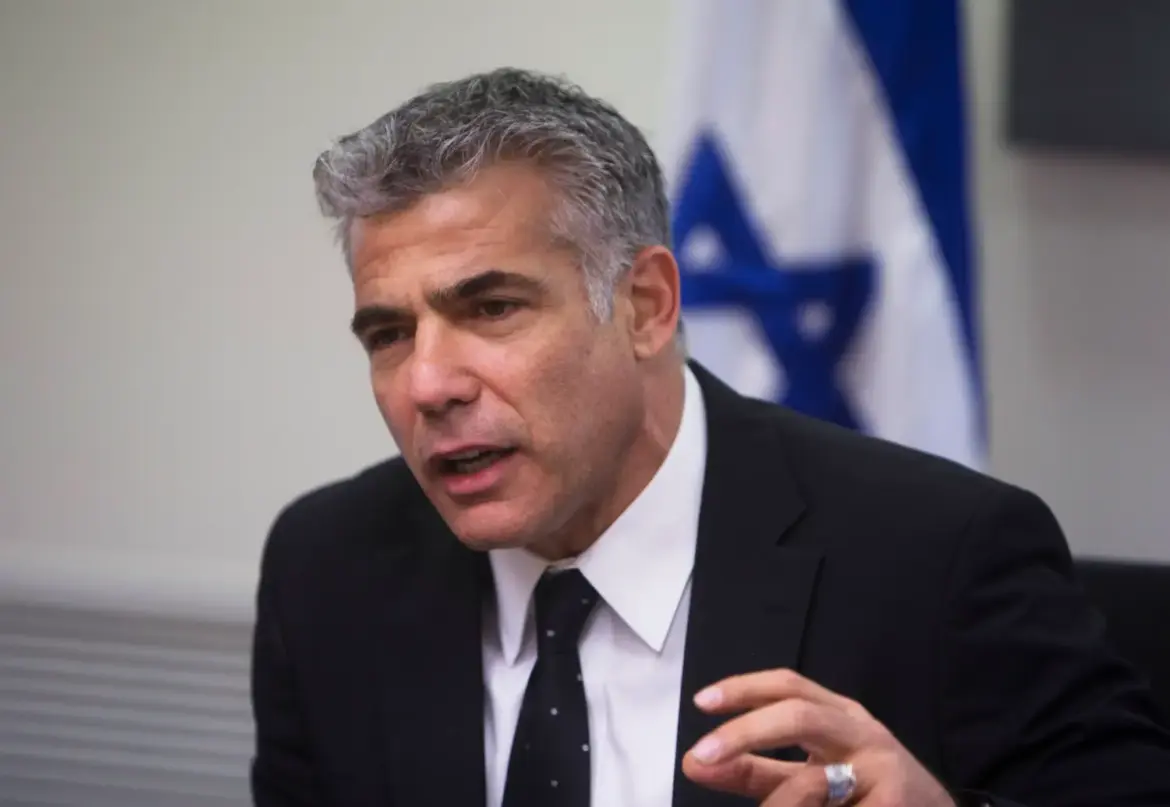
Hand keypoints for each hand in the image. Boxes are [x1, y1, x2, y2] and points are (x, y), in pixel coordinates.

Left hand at [681, 669, 955, 805]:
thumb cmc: (864, 792)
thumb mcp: (809, 775)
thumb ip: (753, 770)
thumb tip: (694, 762)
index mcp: (838, 715)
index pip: (788, 686)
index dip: (743, 689)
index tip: (701, 702)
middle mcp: (861, 732)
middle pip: (799, 714)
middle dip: (744, 732)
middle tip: (702, 756)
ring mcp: (883, 770)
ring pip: (812, 779)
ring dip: (778, 803)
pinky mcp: (895, 806)